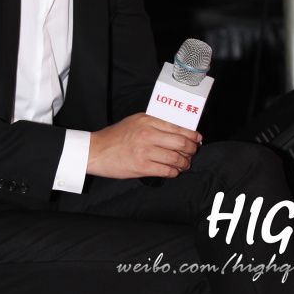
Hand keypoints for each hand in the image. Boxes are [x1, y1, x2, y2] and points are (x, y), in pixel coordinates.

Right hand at [87, 113, 201, 179]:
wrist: (96, 151)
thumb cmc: (115, 137)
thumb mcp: (135, 121)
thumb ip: (154, 123)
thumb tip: (178, 131)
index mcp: (147, 120)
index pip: (178, 127)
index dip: (192, 135)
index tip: (197, 139)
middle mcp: (148, 134)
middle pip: (181, 142)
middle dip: (192, 150)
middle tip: (193, 152)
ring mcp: (145, 151)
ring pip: (176, 158)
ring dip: (184, 163)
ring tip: (184, 164)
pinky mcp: (142, 167)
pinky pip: (167, 171)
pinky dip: (174, 172)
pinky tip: (174, 171)